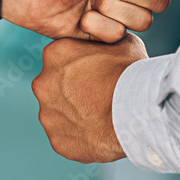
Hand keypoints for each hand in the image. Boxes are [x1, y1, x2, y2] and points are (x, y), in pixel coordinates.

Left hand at [33, 34, 147, 162]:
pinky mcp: (57, 142)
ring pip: (59, 112)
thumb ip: (102, 40)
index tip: (96, 69)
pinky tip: (99, 131)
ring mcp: (48, 115)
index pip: (62, 55)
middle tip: (98, 93)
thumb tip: (106, 38)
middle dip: (72, 89)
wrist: (137, 110)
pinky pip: (67, 137)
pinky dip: (79, 136)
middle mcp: (43, 84)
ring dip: (74, 113)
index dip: (80, 62)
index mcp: (55, 53)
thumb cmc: (130, 71)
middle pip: (55, 85)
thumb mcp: (119, 40)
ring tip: (101, 115)